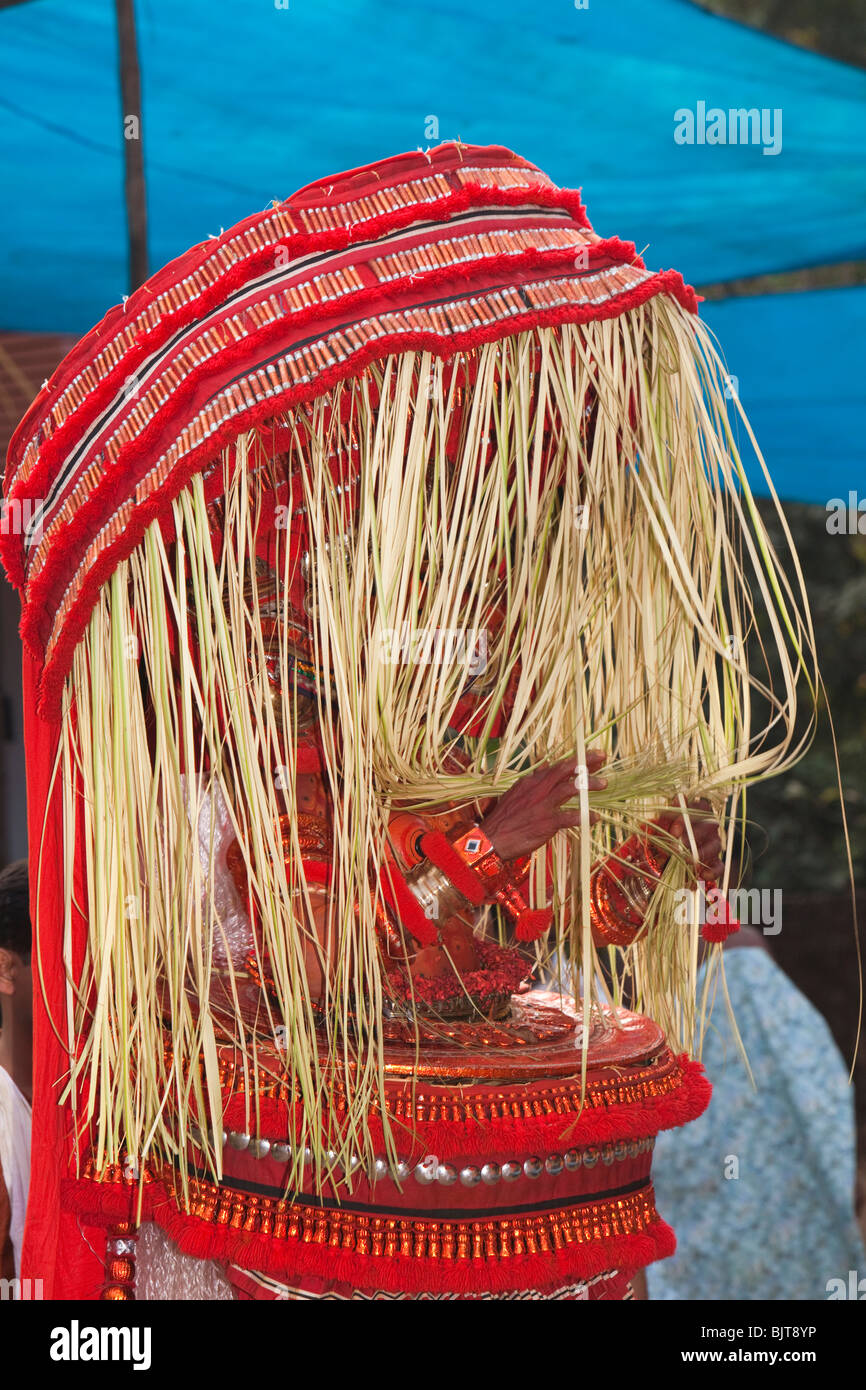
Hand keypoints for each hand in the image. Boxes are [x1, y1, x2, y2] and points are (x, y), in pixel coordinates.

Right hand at [481, 753, 606, 860]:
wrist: (491, 838)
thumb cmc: (504, 818)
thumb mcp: (517, 793)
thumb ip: (534, 780)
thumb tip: (547, 765)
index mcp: (531, 782)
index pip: (556, 766)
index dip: (575, 760)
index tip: (589, 755)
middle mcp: (538, 789)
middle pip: (564, 770)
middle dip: (585, 762)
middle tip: (602, 756)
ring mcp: (543, 805)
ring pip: (569, 788)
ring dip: (588, 784)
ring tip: (604, 783)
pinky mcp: (546, 822)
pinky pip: (570, 817)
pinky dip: (584, 816)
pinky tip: (595, 817)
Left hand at [654, 798, 723, 880]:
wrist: (662, 858)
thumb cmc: (664, 836)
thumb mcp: (661, 825)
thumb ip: (666, 817)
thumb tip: (672, 804)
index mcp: (697, 814)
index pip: (700, 807)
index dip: (689, 816)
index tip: (674, 829)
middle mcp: (708, 827)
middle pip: (709, 826)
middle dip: (692, 836)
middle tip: (677, 845)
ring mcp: (713, 845)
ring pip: (715, 846)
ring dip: (702, 853)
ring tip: (687, 860)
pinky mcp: (715, 863)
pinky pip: (719, 867)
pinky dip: (713, 871)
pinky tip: (702, 874)